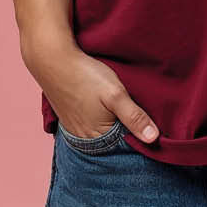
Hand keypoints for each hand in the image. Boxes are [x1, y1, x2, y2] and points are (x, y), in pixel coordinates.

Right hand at [22, 37, 159, 143]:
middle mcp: (85, 140)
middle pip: (113, 142)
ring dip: (114, 126)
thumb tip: (154, 139)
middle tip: (137, 113)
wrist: (53, 60)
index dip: (139, 135)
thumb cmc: (85, 76)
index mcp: (97, 138)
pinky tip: (104, 108)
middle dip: (126, 132)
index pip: (126, 146)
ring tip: (122, 110)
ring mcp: (75, 130)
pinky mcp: (70, 119)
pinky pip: (91, 126)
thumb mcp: (115, 94)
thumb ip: (134, 117)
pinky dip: (101, 121)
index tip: (152, 124)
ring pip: (102, 134)